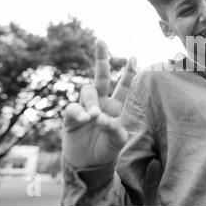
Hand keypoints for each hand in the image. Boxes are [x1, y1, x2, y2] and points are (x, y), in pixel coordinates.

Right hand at [62, 40, 136, 167]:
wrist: (88, 164)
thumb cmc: (106, 150)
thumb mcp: (116, 142)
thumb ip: (115, 131)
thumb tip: (103, 119)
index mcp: (116, 106)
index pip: (123, 86)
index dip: (128, 72)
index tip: (134, 56)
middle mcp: (101, 102)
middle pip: (101, 76)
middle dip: (101, 58)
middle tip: (100, 41)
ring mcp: (85, 107)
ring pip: (88, 92)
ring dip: (91, 101)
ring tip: (94, 116)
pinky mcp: (71, 116)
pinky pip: (73, 107)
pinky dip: (78, 111)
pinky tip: (84, 118)